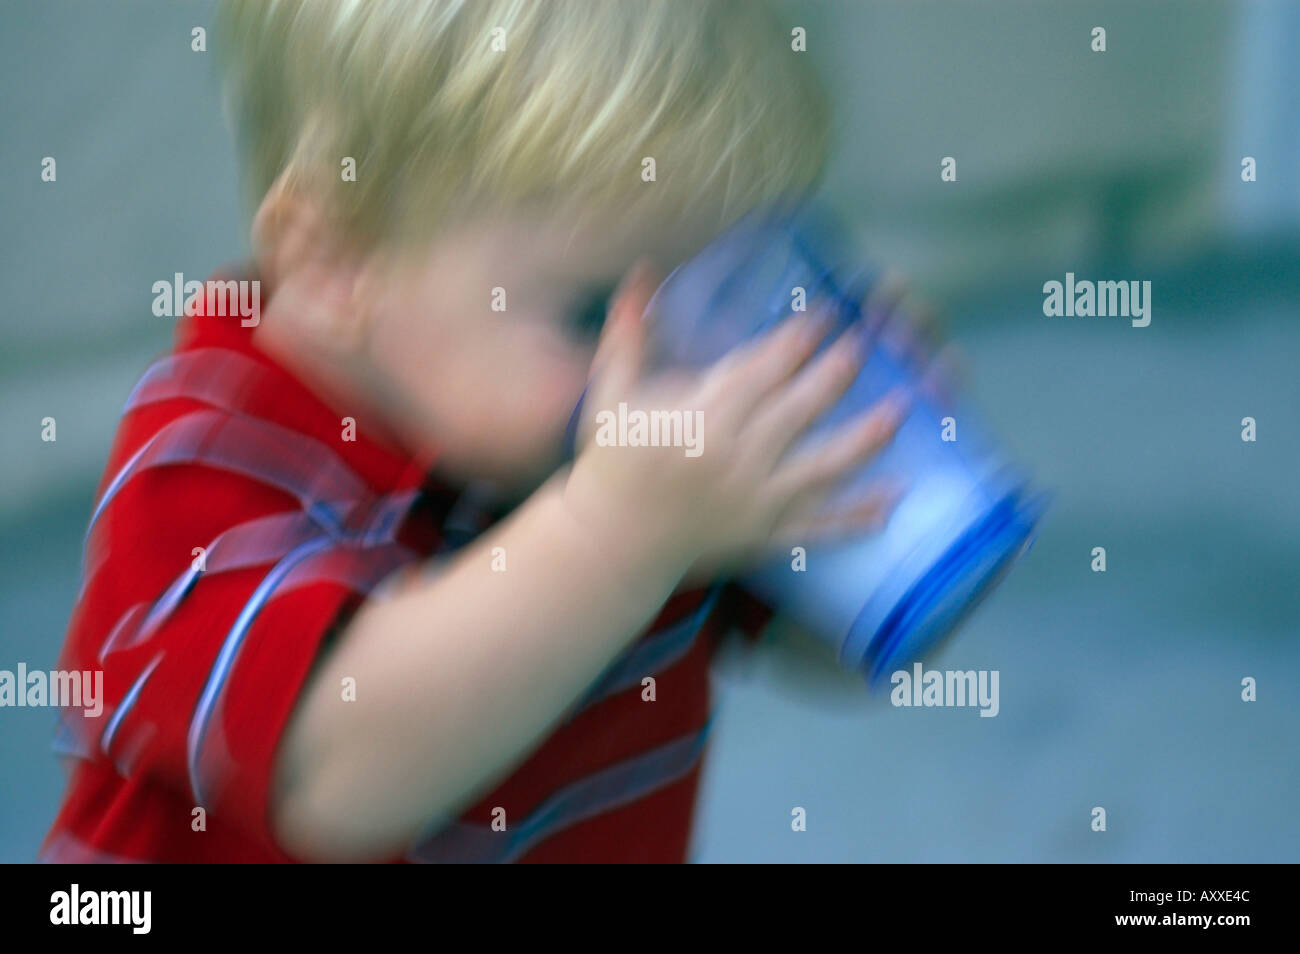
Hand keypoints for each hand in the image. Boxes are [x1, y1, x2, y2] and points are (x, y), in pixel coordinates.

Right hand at [562, 258, 908, 578]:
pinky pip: (819, 526)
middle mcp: (736, 458)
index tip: (824, 314)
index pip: (761, 370)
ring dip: (866, 436)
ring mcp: (756, 500)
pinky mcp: (765, 535)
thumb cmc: (612, 463)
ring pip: (823, 465)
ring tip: (901, 409)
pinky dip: (858, 516)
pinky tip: (893, 499)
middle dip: (838, 371)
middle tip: (867, 342)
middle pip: (801, 407)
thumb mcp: (612, 395)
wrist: (613, 541)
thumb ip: (628, 335)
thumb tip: (640, 272)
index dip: (797, 338)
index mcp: (701, 419)